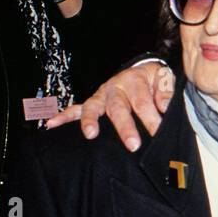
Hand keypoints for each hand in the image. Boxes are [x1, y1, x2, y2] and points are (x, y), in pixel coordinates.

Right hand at [45, 63, 174, 150]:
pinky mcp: (92, 102)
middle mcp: (115, 87)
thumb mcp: (164, 79)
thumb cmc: (153, 80)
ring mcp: (101, 96)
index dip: (151, 118)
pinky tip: (51, 125)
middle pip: (118, 108)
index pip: (144, 102)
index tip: (158, 133)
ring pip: (93, 107)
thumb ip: (166, 91)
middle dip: (125, 127)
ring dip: (90, 121)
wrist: (141, 71)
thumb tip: (165, 106)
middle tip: (133, 145)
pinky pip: (75, 109)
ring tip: (91, 135)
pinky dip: (63, 117)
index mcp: (135, 81)